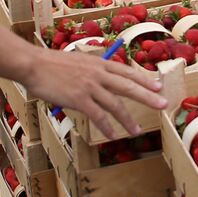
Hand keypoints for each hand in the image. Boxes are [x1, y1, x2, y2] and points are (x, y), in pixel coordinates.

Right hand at [17, 48, 166, 138]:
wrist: (34, 64)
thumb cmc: (52, 64)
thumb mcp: (79, 61)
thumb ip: (93, 70)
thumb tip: (103, 81)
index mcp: (99, 63)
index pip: (127, 72)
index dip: (144, 79)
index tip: (158, 85)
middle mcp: (98, 73)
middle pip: (129, 86)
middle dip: (148, 96)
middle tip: (163, 104)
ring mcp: (89, 86)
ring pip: (116, 105)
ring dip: (128, 119)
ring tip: (137, 130)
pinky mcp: (79, 99)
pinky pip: (98, 116)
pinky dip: (106, 127)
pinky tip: (112, 135)